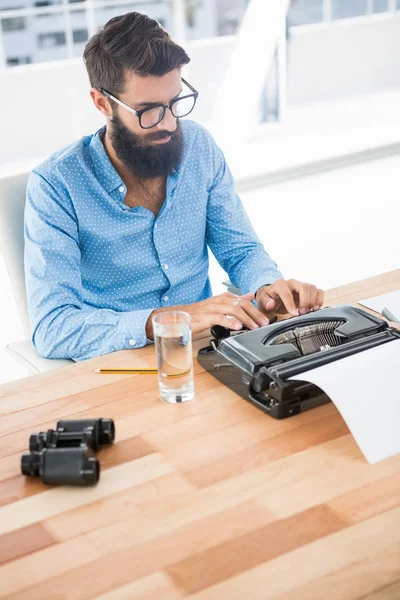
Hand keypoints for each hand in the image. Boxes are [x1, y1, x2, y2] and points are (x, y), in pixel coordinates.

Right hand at [146, 291, 270, 338]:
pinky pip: (220, 318)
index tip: (265, 318)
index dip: (256, 309)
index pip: (244, 301)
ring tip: (254, 327)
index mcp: (223, 298)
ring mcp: (212, 308)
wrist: (179, 316)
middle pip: (241, 305)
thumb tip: (249, 295)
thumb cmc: (199, 313)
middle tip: (264, 323)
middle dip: (255, 314)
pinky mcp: (206, 317)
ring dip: (246, 319)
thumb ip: (235, 300)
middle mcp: (219, 301)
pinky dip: (230, 322)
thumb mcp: (219, 305)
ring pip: (234, 310)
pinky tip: (237, 328)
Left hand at [256, 278, 323, 316]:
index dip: (291, 304)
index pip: (287, 293)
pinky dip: (319, 299)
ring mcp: (301, 285)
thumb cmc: (268, 299)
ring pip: (312, 288)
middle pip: (304, 287)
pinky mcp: (308, 290)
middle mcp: (292, 283)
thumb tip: (271, 304)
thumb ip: (265, 302)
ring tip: (307, 311)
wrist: (273, 297)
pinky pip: (318, 291)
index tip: (294, 314)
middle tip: (302, 313)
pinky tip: (315, 308)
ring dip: (312, 301)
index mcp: (279, 284)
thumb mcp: (262, 302)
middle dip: (305, 301)